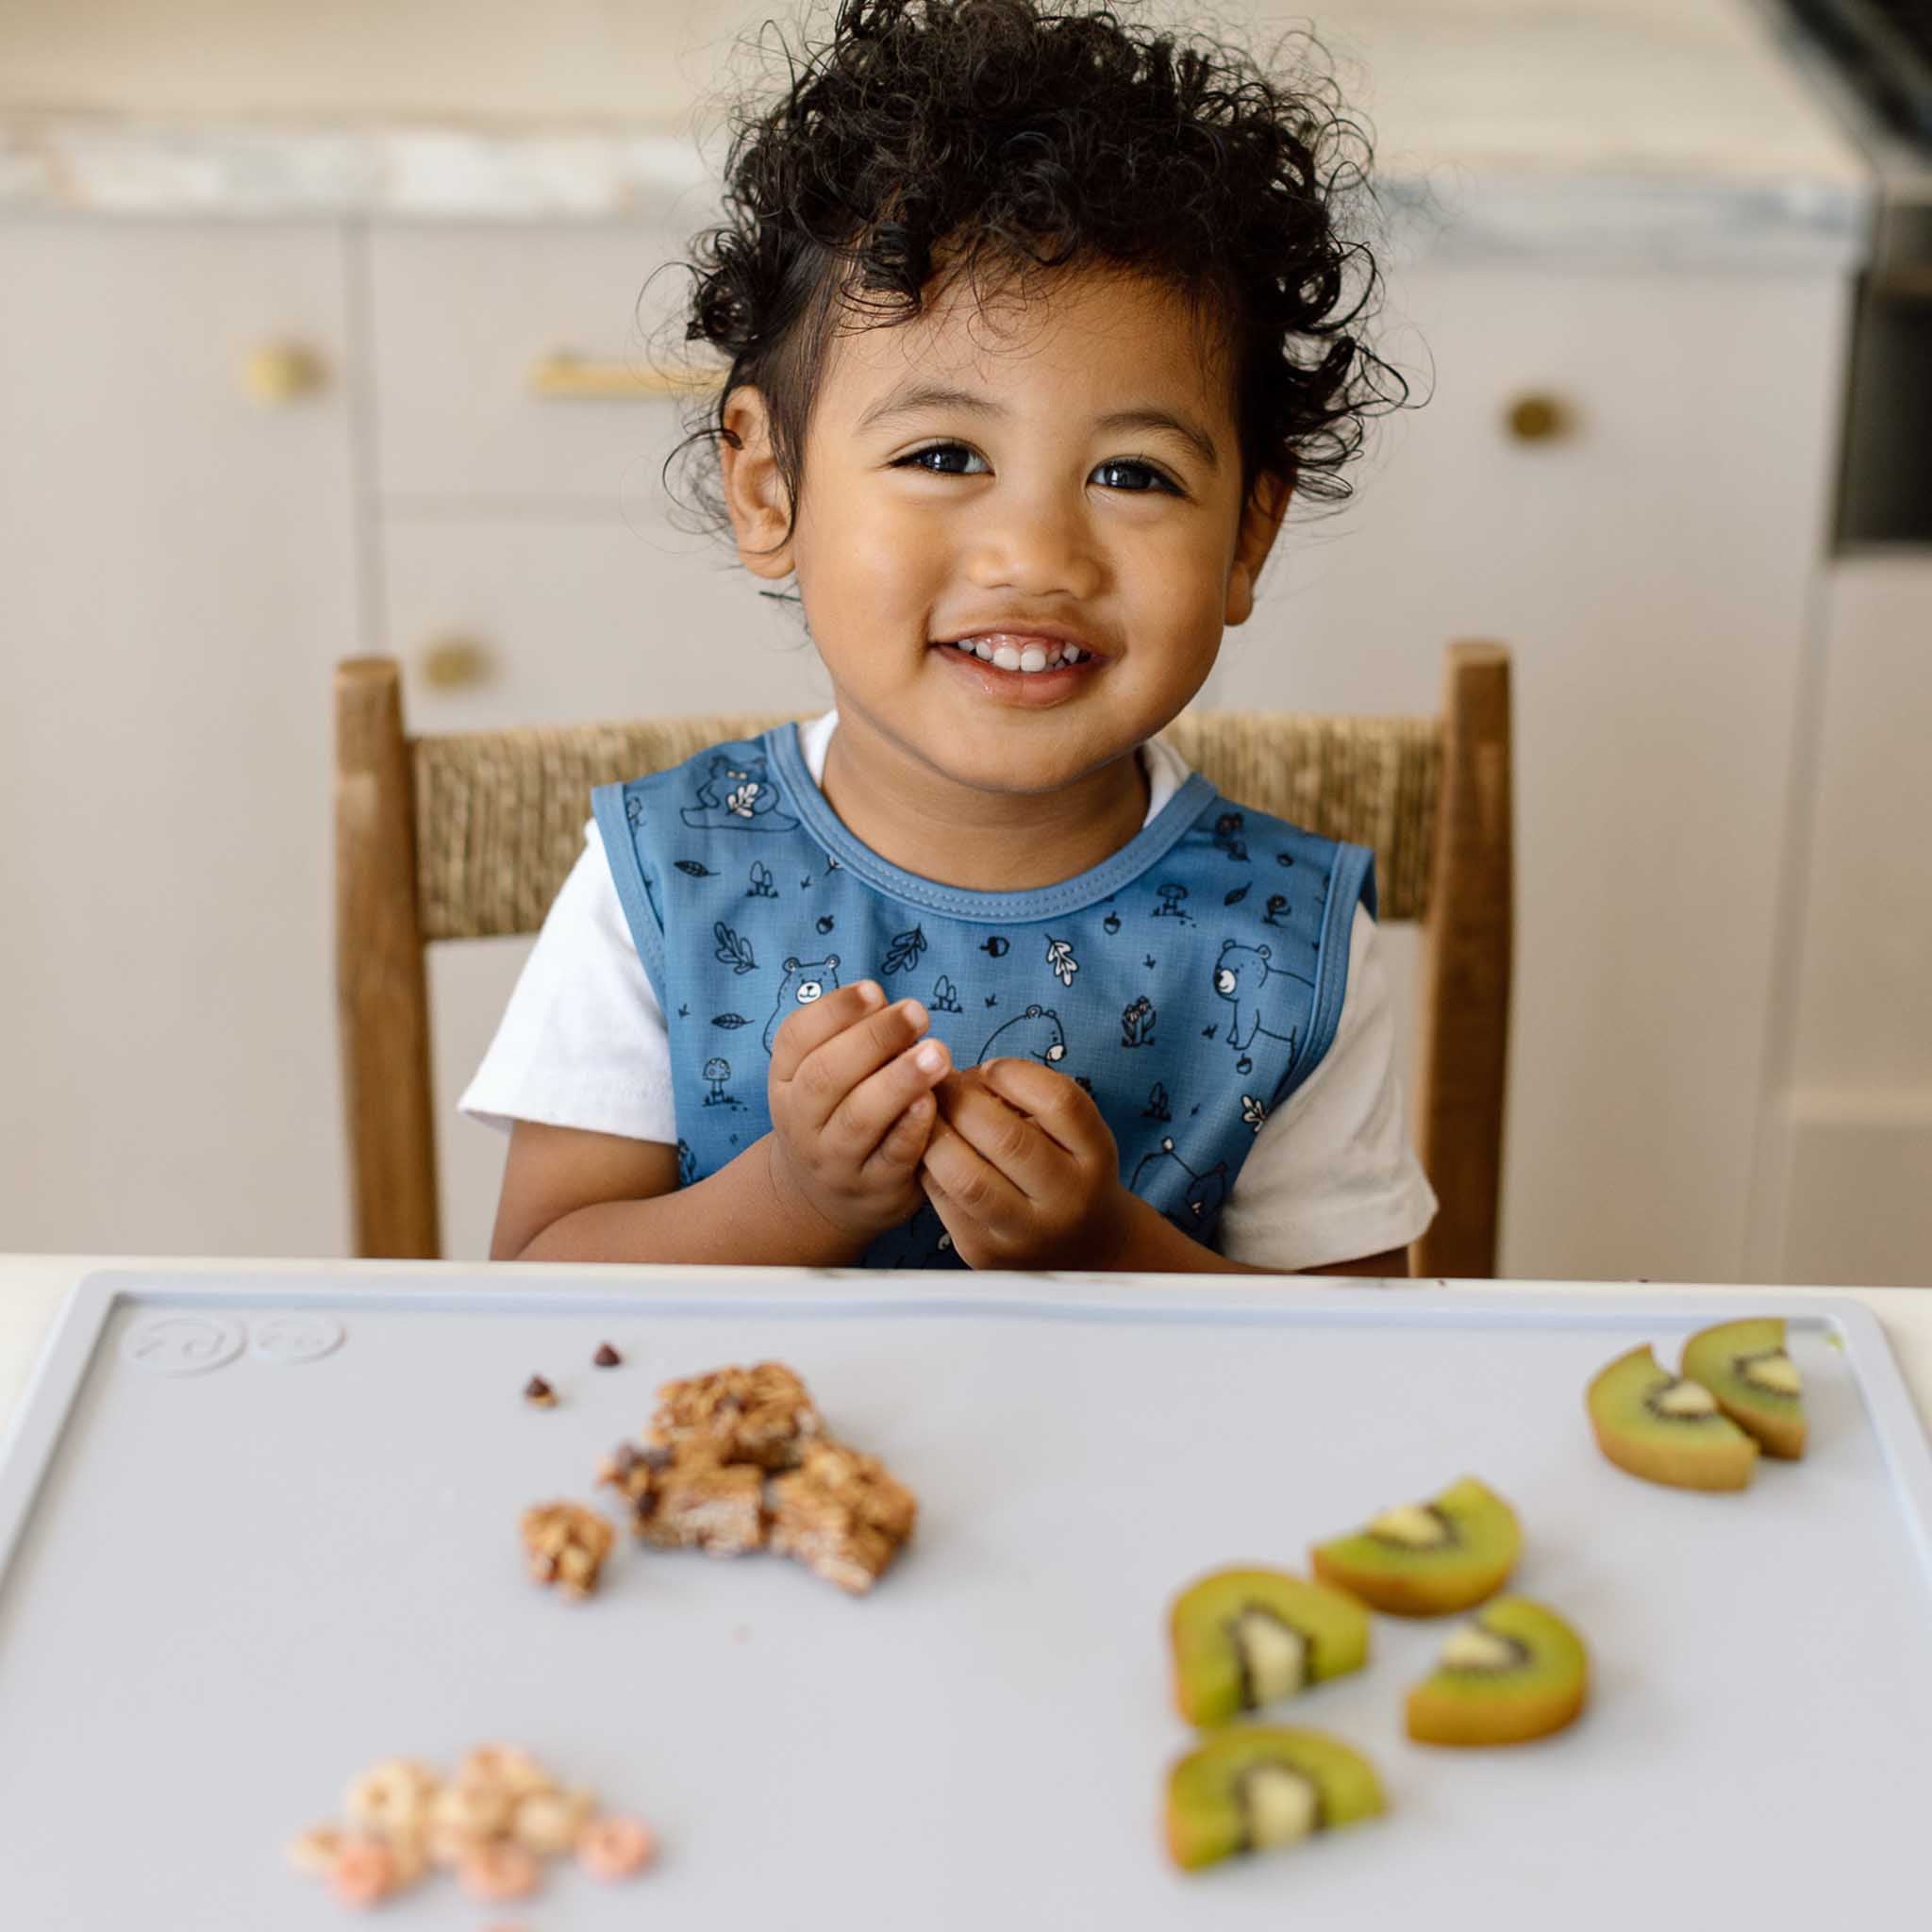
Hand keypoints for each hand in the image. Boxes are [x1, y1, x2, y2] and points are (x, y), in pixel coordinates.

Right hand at [765, 981, 951, 1246]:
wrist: (818, 1199)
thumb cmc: (834, 1116)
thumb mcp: (821, 1077)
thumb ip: (851, 1040)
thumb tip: (892, 1006)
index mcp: (785, 1080)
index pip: (796, 1038)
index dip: (835, 1010)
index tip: (875, 989)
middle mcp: (800, 1121)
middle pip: (826, 1075)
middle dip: (874, 1038)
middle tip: (917, 1012)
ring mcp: (834, 1160)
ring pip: (858, 1118)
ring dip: (899, 1081)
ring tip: (936, 1053)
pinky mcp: (873, 1189)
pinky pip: (891, 1157)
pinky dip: (911, 1128)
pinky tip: (932, 1101)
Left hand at [918, 1057, 1129, 1269]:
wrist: (1083, 1247)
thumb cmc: (1069, 1172)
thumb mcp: (1075, 1133)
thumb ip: (1034, 1099)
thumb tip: (964, 1077)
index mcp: (1095, 1158)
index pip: (1059, 1103)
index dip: (1013, 1074)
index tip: (989, 1069)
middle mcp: (1067, 1200)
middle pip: (1007, 1139)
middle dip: (962, 1099)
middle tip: (943, 1083)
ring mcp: (1025, 1233)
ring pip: (966, 1178)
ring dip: (935, 1134)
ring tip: (928, 1113)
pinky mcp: (984, 1252)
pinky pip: (942, 1200)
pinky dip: (927, 1165)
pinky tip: (928, 1148)